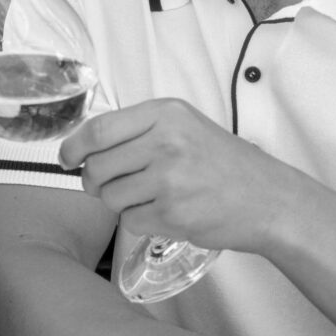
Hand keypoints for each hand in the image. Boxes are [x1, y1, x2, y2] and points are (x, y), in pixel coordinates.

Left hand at [59, 99, 284, 251]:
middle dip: (93, 181)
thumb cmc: (223, 164)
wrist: (268, 199)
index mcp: (166, 114)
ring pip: (110, 196)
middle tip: (106, 186)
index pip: (98, 130)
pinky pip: (130, 220)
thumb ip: (138, 131)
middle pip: (97, 166)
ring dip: (119, 202)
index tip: (66, 159)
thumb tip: (82, 147)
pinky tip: (165, 212)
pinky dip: (140, 220)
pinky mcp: (173, 213)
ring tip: (148, 197)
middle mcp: (166, 142)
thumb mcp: (185, 127)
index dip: (73, 147)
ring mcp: (170, 179)